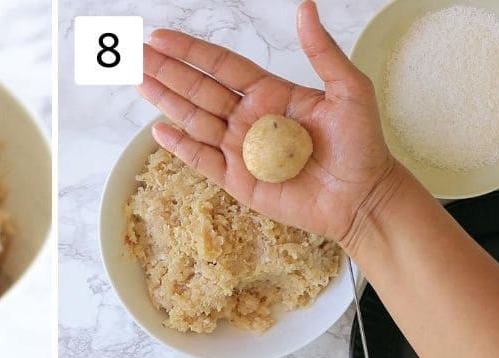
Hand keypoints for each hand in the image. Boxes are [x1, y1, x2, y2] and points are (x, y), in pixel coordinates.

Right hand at [137, 0, 405, 251]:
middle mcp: (249, 119)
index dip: (192, 52)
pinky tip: (159, 129)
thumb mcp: (349, 89)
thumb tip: (305, 7)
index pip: (222, 66)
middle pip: (199, 90)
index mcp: (271, 93)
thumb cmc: (361, 146)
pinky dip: (180, 147)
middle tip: (136, 54)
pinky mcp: (238, 182)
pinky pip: (203, 161)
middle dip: (167, 71)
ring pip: (194, 120)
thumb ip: (322, 52)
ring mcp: (240, 151)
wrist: (362, 198)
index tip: (162, 37)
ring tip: (138, 80)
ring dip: (166, 100)